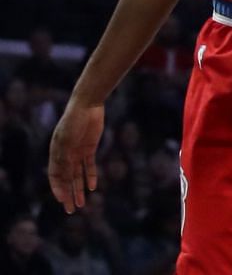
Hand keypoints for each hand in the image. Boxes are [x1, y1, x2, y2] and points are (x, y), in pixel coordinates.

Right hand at [48, 99, 104, 213]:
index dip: (58, 188)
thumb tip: (62, 175)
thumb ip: (64, 156)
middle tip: (70, 211)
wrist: (88, 105)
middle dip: (68, 195)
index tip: (62, 200)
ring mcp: (77, 152)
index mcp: (55, 153)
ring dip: (79, 189)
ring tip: (81, 205)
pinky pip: (89, 166)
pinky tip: (92, 187)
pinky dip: (90, 177)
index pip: (55, 176)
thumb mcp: (67, 139)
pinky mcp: (89, 148)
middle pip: (66, 179)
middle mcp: (65, 155)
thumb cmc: (74, 121)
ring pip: (77, 175)